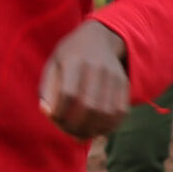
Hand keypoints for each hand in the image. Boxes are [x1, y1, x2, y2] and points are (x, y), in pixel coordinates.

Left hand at [39, 21, 130, 138]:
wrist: (100, 38)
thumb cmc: (69, 55)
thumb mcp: (53, 65)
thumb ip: (48, 89)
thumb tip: (48, 113)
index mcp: (73, 61)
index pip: (68, 94)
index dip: (60, 112)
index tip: (54, 118)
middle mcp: (96, 67)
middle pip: (89, 105)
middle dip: (77, 125)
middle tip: (69, 132)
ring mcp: (113, 75)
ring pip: (106, 111)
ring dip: (93, 129)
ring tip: (83, 133)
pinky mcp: (124, 83)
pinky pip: (121, 110)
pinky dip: (110, 125)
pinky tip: (99, 129)